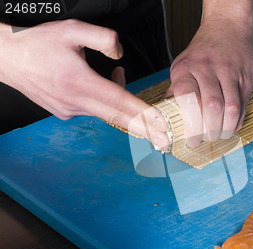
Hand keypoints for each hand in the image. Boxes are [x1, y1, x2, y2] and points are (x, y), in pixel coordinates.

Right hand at [0, 20, 169, 149]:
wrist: (7, 58)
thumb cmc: (36, 44)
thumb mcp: (72, 30)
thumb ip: (103, 38)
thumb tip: (120, 55)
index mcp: (79, 82)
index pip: (120, 101)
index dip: (143, 114)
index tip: (160, 125)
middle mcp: (75, 101)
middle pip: (118, 118)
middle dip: (145, 131)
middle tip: (165, 142)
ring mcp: (69, 110)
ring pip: (106, 111)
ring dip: (121, 102)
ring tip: (117, 75)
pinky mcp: (65, 113)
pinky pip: (93, 109)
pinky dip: (104, 100)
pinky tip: (101, 84)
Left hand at [165, 0, 252, 146]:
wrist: (228, 26)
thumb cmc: (202, 51)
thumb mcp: (182, 65)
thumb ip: (176, 91)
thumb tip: (166, 117)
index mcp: (186, 68)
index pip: (187, 99)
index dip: (190, 124)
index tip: (191, 139)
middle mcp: (207, 69)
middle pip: (212, 107)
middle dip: (210, 131)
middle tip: (207, 140)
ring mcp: (229, 72)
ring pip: (230, 107)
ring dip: (226, 128)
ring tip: (220, 136)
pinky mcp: (246, 76)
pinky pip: (242, 104)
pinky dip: (238, 120)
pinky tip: (232, 126)